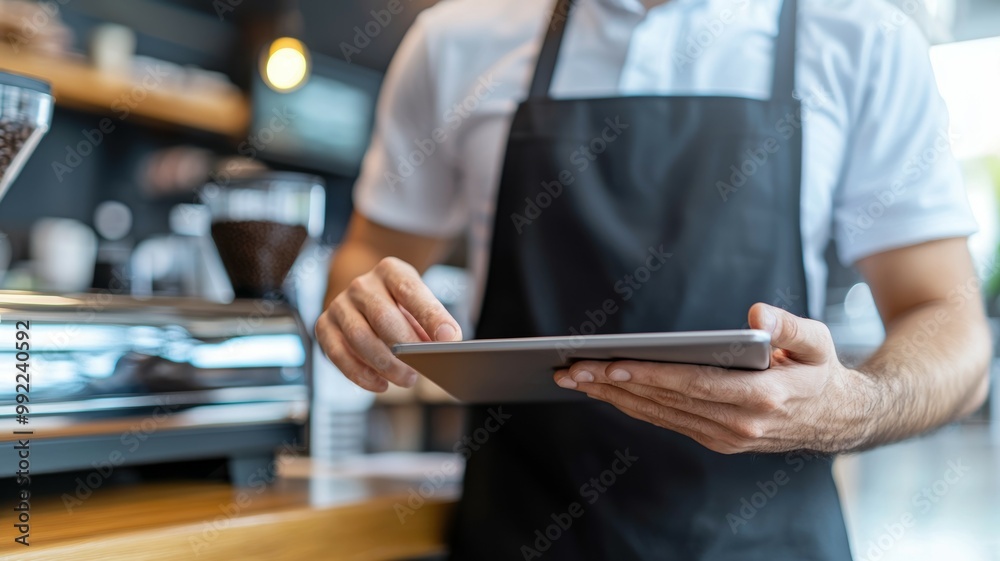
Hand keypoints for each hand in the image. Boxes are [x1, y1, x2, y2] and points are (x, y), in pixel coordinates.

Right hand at [315, 257, 462, 391]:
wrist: (366, 296)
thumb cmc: (400, 306)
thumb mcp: (420, 304)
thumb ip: (431, 322)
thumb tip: (445, 346)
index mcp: (390, 271)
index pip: (411, 291)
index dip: (431, 316)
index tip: (449, 339)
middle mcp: (362, 285)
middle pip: (383, 317)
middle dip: (405, 348)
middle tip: (423, 369)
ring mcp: (340, 304)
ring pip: (359, 338)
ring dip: (385, 365)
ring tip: (406, 379)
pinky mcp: (325, 326)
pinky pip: (338, 354)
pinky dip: (360, 374)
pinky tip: (381, 384)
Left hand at [552, 303, 870, 453]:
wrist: (841, 419)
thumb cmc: (823, 370)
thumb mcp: (819, 341)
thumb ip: (790, 326)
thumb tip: (757, 314)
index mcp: (763, 398)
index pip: (693, 384)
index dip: (649, 375)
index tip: (609, 365)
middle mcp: (741, 424)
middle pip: (666, 401)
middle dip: (614, 385)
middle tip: (573, 369)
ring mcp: (728, 437)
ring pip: (661, 415)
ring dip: (615, 398)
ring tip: (578, 379)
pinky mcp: (719, 440)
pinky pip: (668, 422)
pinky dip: (635, 407)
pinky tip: (608, 393)